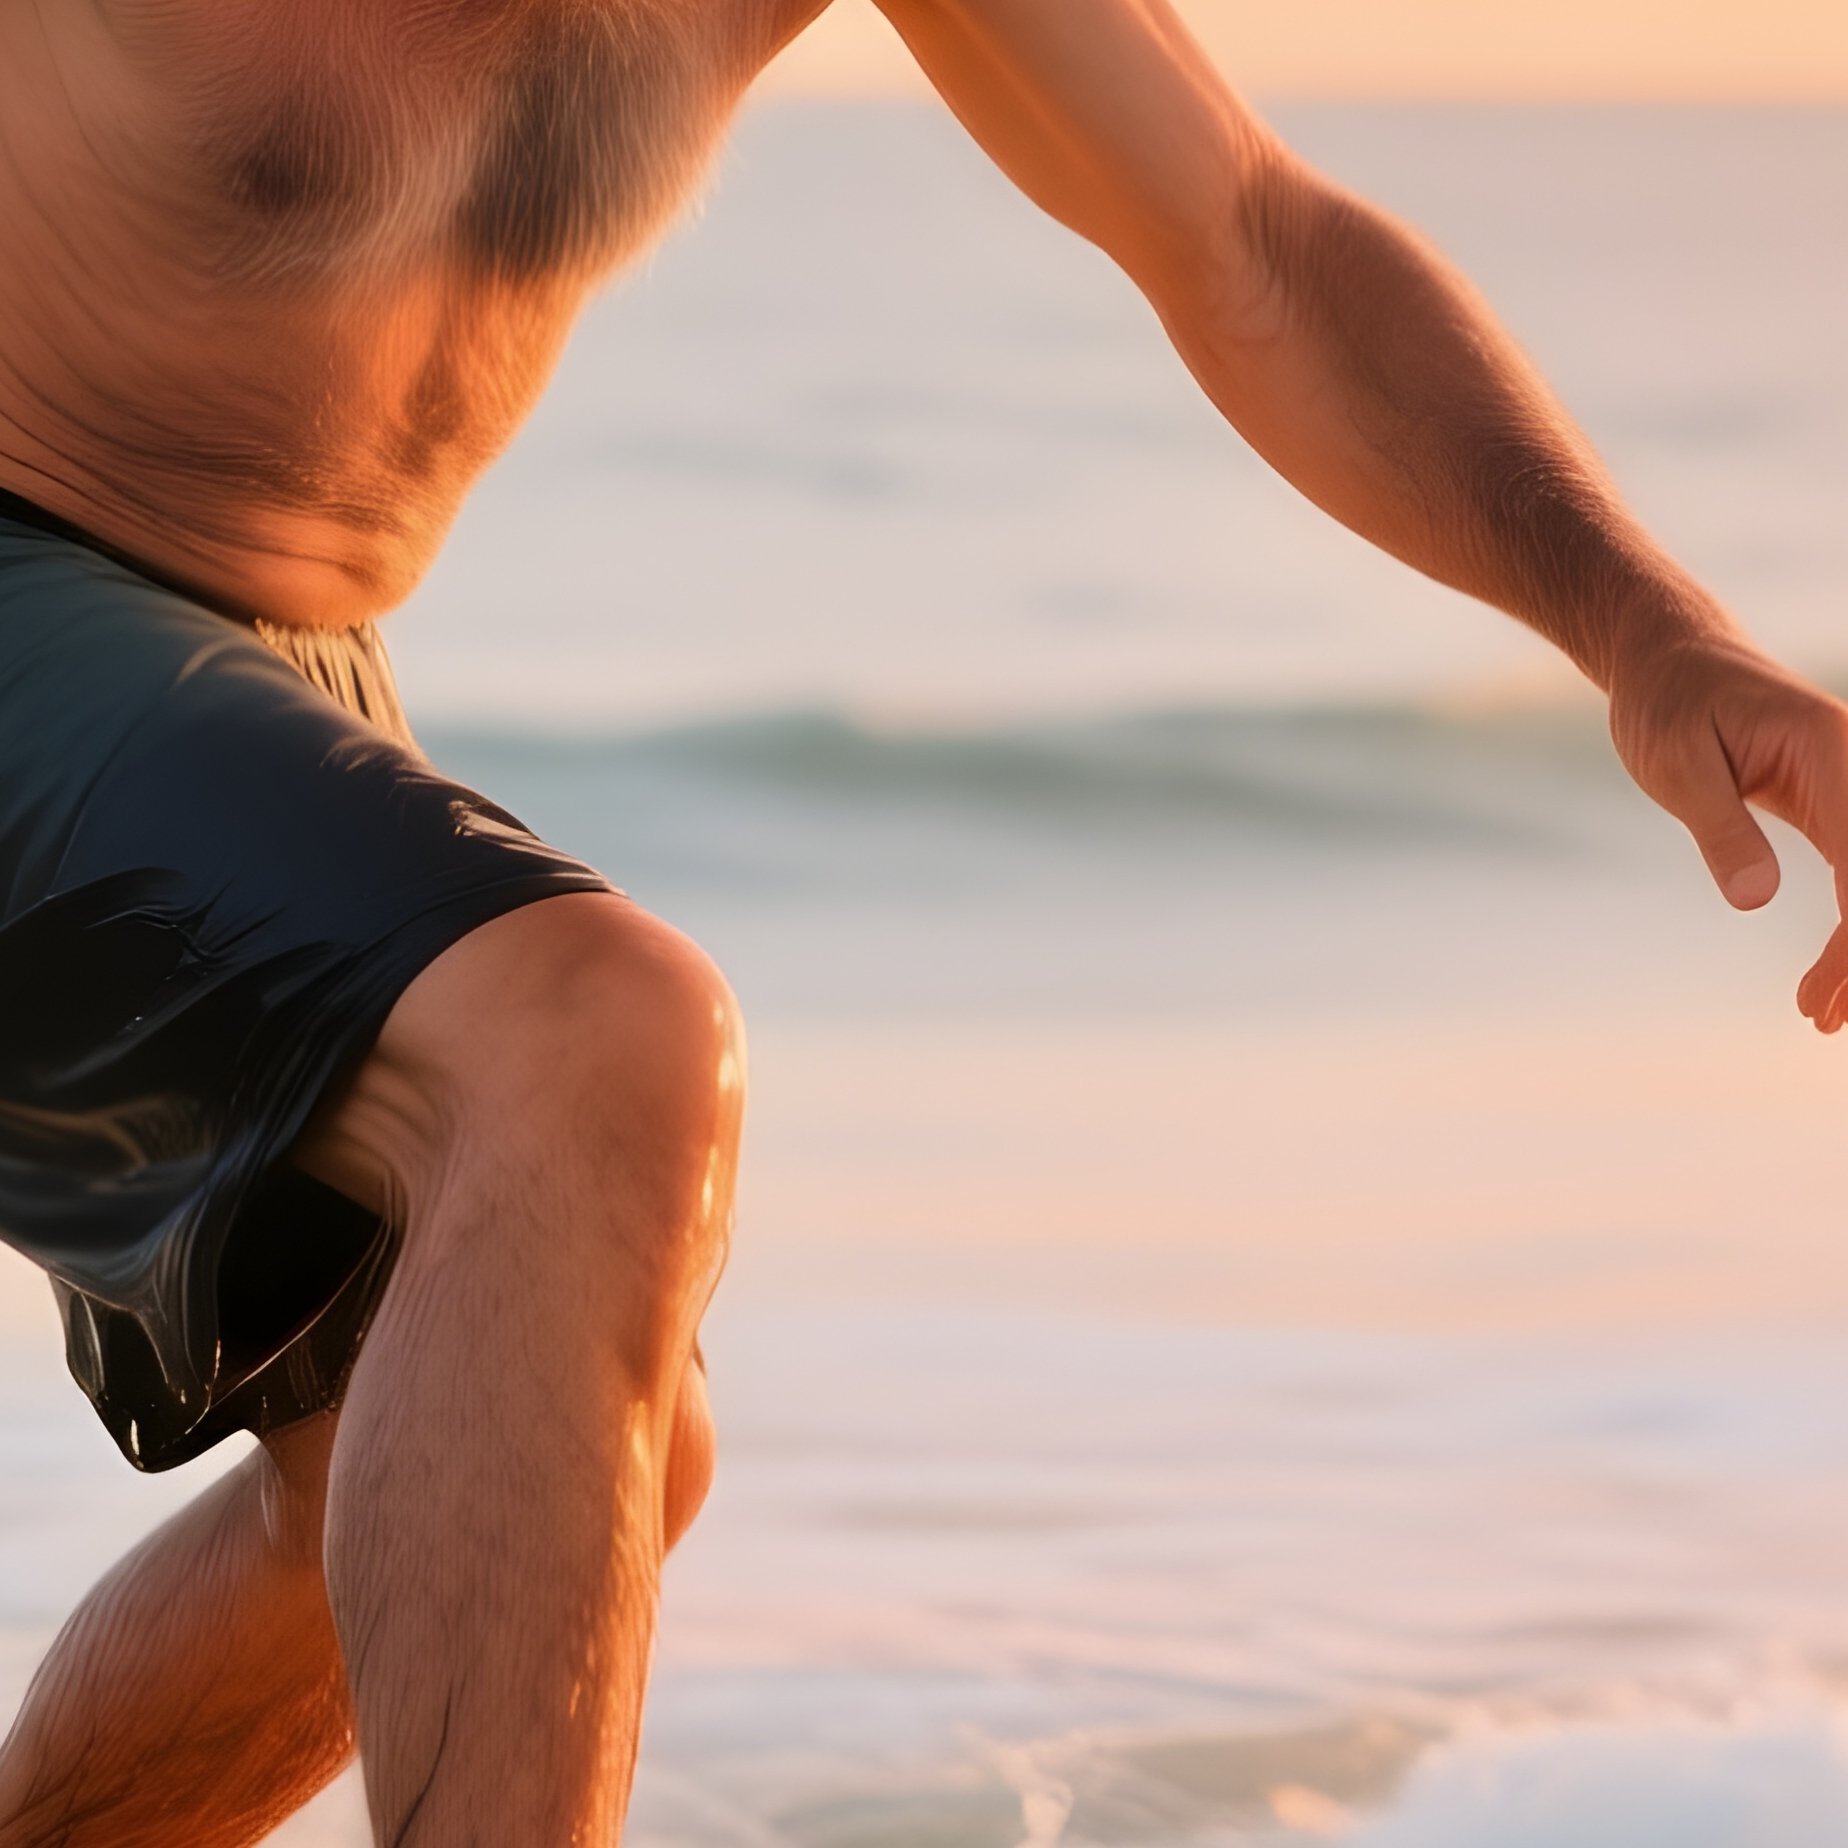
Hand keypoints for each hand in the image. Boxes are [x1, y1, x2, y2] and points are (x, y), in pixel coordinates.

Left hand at [1606, 632, 1847, 1029]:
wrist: (1668, 657)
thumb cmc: (1667, 702)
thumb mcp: (1676, 765)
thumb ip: (1721, 828)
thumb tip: (1757, 900)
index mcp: (1833, 753)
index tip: (1823, 998)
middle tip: (1822, 1023)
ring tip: (1822, 1015)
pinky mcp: (1834, 805)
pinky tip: (1833, 973)